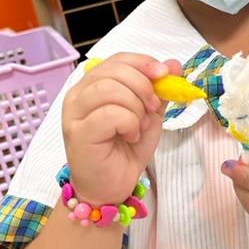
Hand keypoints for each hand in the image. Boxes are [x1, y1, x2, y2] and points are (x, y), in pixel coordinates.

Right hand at [62, 54, 178, 205]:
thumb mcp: (148, 115)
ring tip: (139, 126)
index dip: (142, 62)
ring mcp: (74, 113)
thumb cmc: (125, 152)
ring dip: (135, 107)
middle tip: (152, 109)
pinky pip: (110, 114)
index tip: (163, 74)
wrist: (110, 189)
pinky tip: (130, 137)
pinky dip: (129, 123)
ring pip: (110, 89)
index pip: (116, 59)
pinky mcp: (78, 132)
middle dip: (143, 87)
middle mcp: (78, 95)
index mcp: (92, 85)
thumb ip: (158, 90)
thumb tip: (174, 64)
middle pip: (114, 70)